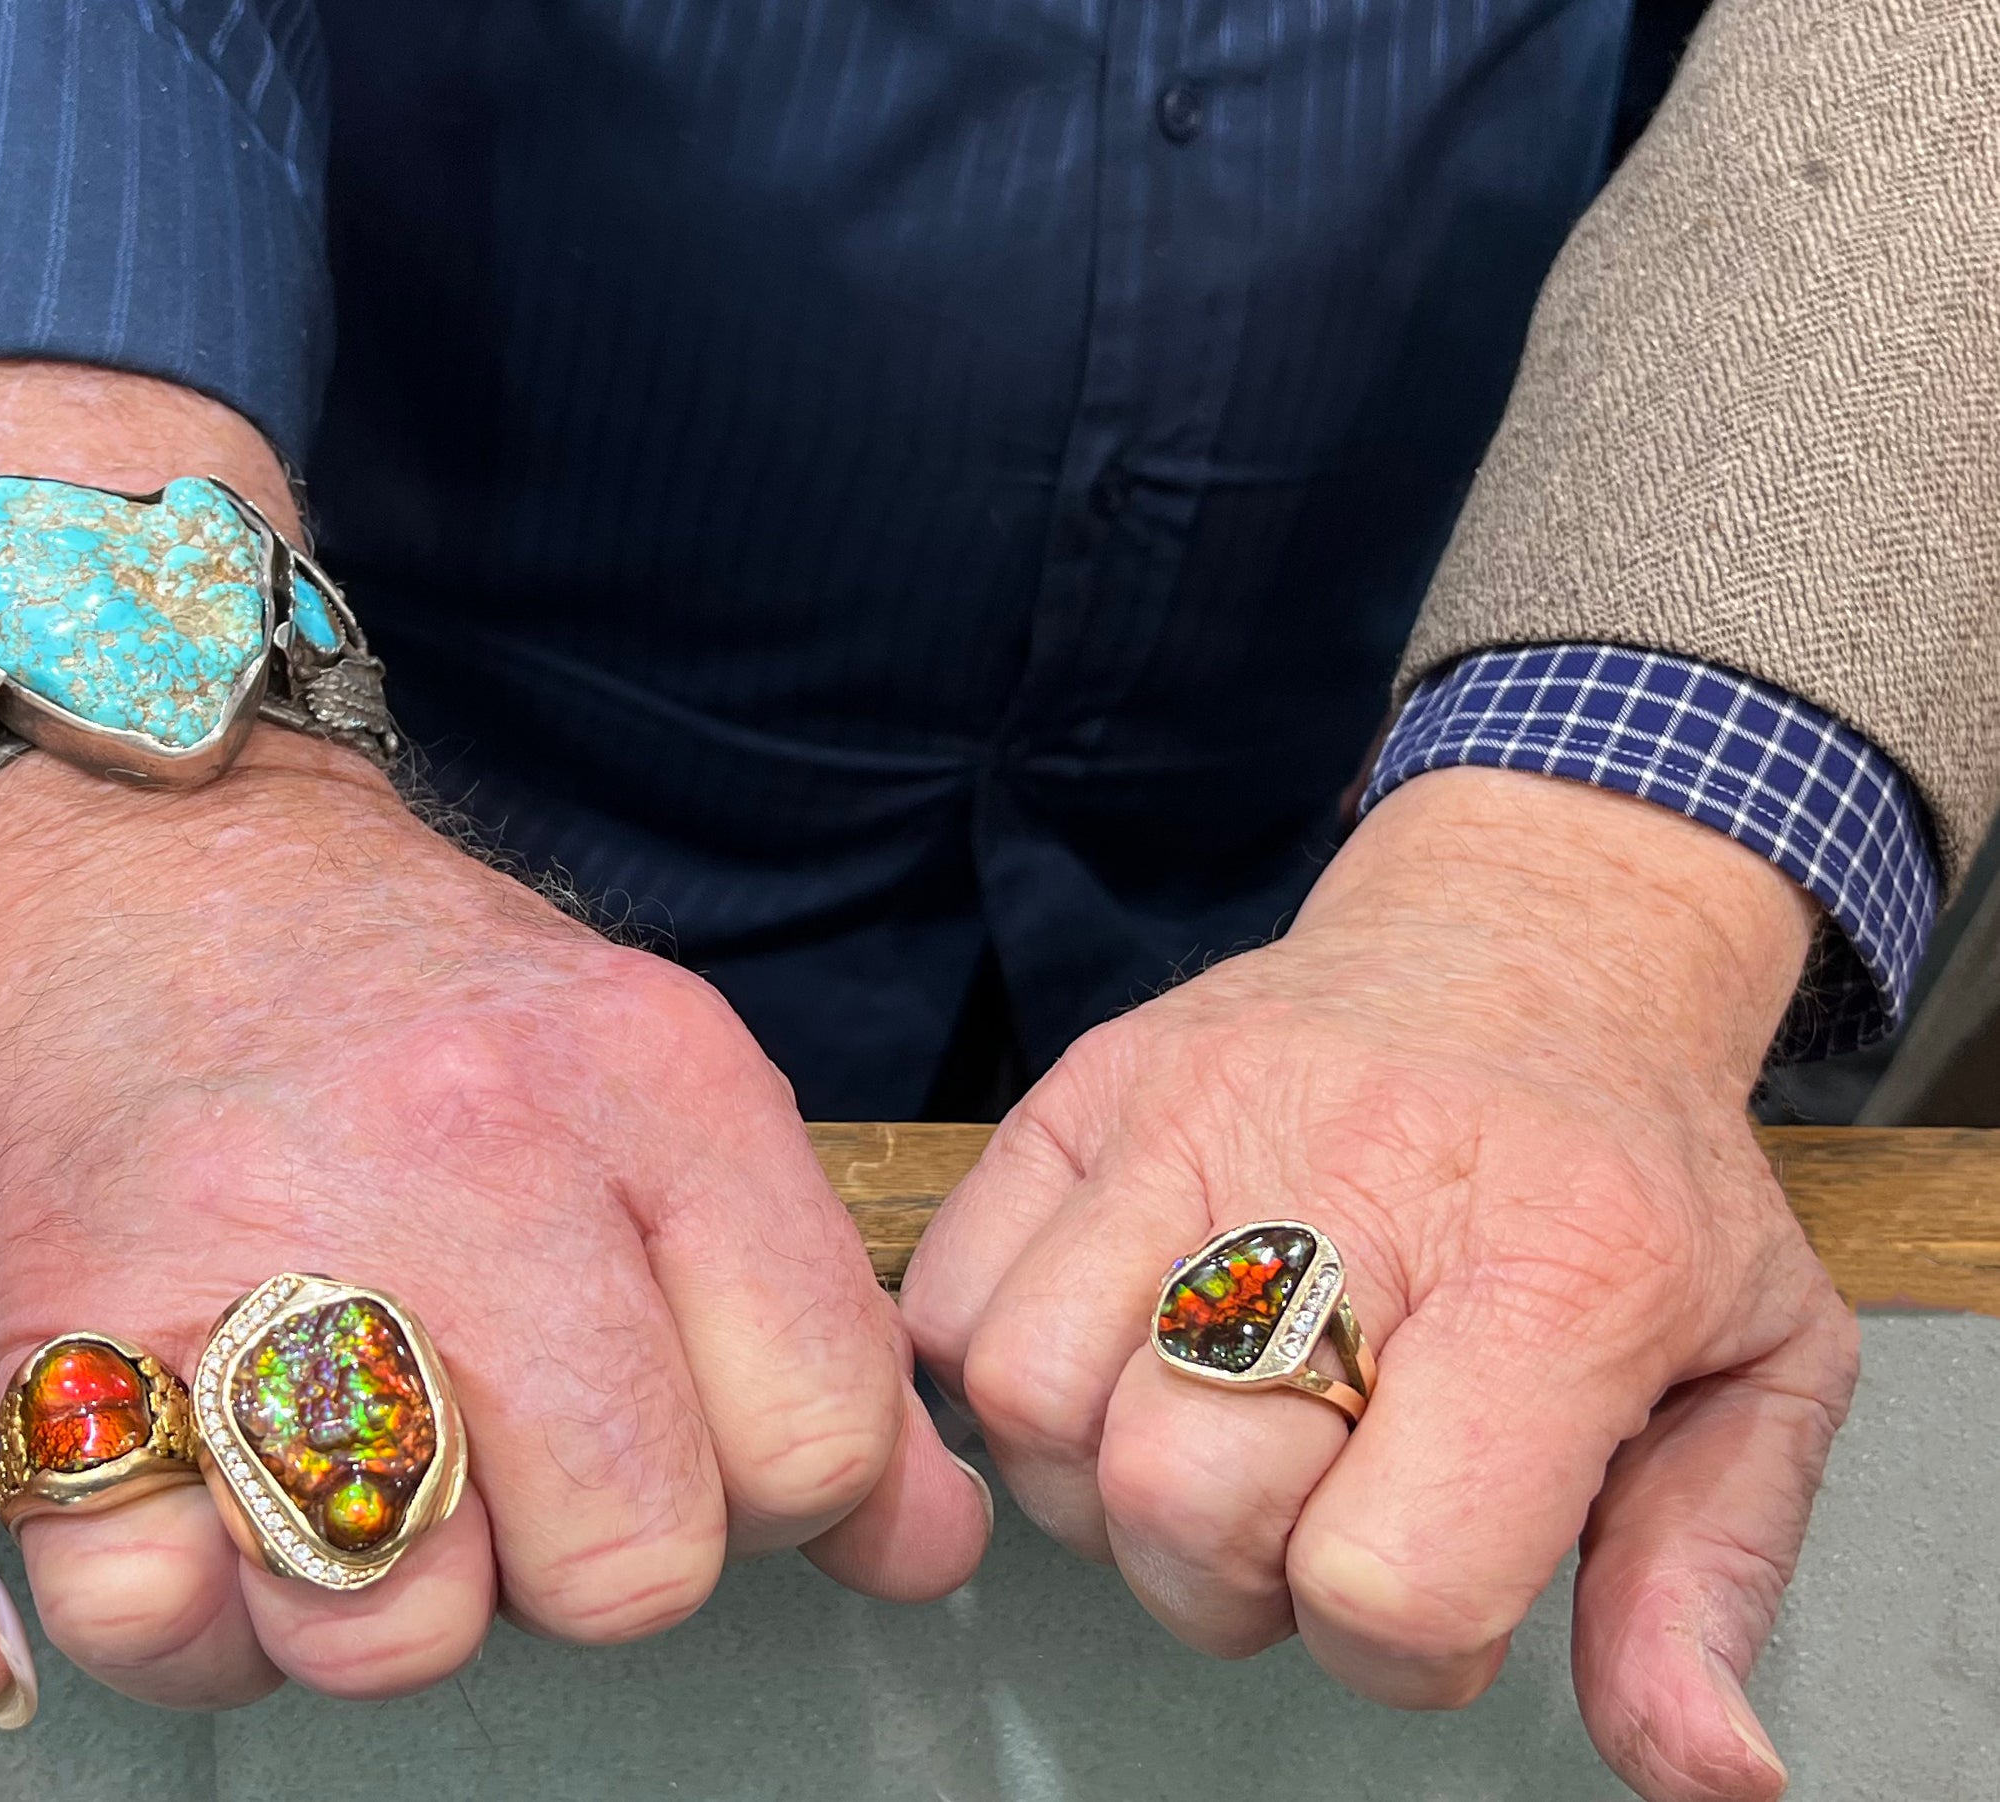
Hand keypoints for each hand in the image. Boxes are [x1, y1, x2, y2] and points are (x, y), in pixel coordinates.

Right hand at [0, 733, 991, 1706]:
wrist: (128, 856)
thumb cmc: (396, 998)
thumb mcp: (652, 1085)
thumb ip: (804, 1314)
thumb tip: (923, 1545)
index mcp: (645, 1086)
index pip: (822, 1435)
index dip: (764, 1490)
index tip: (676, 1432)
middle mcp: (465, 1162)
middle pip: (633, 1564)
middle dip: (577, 1563)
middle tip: (501, 1457)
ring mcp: (258, 1252)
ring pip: (402, 1628)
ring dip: (382, 1606)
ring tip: (349, 1478)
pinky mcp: (69, 1336)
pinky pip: (164, 1621)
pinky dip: (191, 1614)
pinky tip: (211, 1504)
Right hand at [902, 768, 1857, 1801]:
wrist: (1529, 941)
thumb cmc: (1632, 1179)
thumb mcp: (1754, 1373)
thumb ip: (1706, 1583)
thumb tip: (1702, 1771)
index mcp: (1556, 1274)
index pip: (1393, 1572)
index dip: (1397, 1643)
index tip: (1432, 1589)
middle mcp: (1350, 1183)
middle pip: (1181, 1501)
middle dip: (1231, 1581)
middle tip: (1305, 1520)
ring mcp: (1189, 1121)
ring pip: (1037, 1405)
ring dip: (1101, 1486)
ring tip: (1200, 1445)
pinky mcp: (1078, 1089)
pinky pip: (950, 1300)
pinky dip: (1006, 1374)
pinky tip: (1115, 1364)